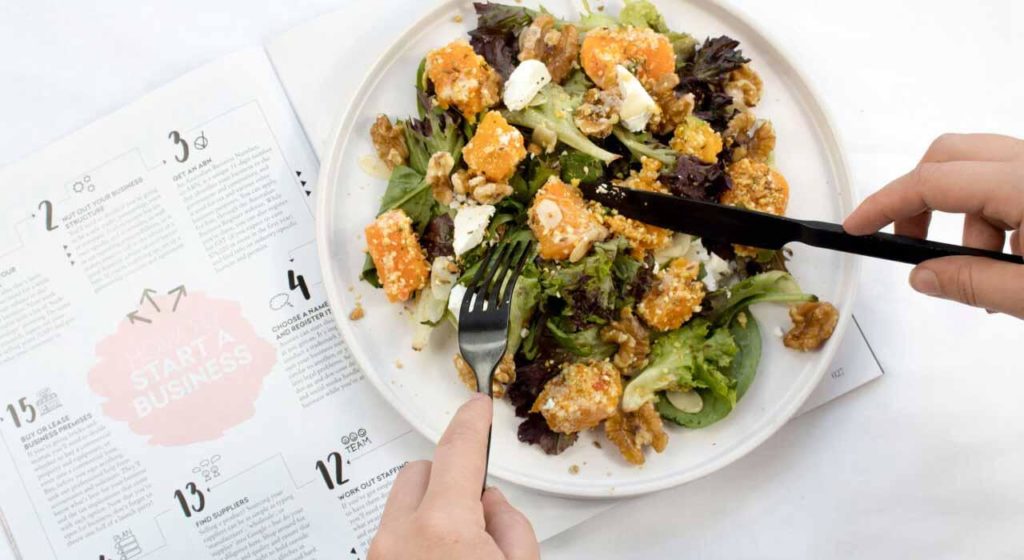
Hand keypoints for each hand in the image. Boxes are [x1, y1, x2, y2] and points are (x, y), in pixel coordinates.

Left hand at [369, 393, 538, 559]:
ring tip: (457, 549)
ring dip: (429, 512)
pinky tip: (439, 559)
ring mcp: (382, 554)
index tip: (477, 407)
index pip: (457, 452)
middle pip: (419, 473)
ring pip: (401, 506)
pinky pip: (395, 535)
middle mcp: (400, 536)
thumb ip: (511, 525)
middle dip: (447, 481)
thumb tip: (490, 505)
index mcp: (443, 527)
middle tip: (478, 517)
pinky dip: (416, 538)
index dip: (471, 422)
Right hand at [844, 133, 1023, 317]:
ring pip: (980, 168)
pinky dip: (993, 211)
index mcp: (1023, 183)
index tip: (857, 227)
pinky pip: (1008, 180)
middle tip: (911, 244)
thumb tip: (924, 276)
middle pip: (949, 155)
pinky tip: (1010, 255)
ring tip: (983, 267)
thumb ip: (974, 283)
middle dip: (918, 197)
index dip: (886, 204)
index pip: (933, 181)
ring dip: (964, 214)